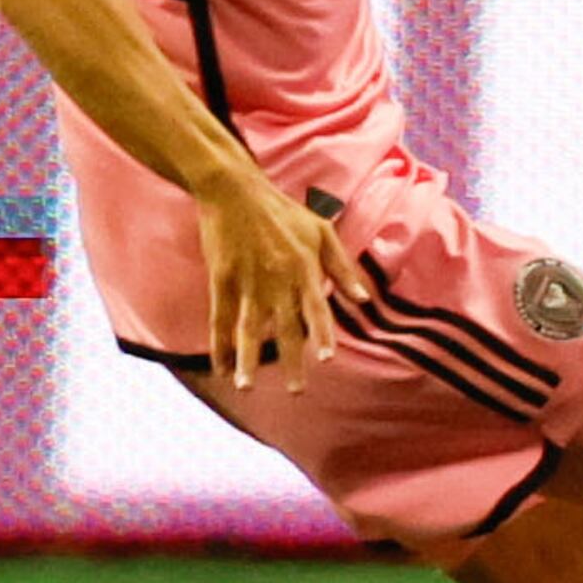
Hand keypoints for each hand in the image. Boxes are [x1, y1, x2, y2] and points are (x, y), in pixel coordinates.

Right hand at [194, 169, 373, 395]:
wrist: (235, 191)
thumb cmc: (283, 211)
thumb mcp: (322, 231)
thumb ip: (342, 267)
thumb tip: (363, 299)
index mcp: (304, 269)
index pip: (316, 309)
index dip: (320, 335)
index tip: (325, 360)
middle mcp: (277, 280)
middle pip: (284, 327)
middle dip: (291, 361)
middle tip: (298, 391)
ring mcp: (247, 281)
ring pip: (247, 330)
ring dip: (248, 361)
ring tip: (247, 388)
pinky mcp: (221, 279)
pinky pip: (219, 319)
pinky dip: (219, 345)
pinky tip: (220, 367)